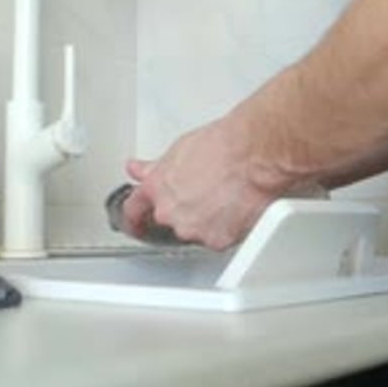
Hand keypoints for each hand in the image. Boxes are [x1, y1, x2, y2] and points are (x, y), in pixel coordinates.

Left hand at [122, 112, 294, 249]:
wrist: (253, 155)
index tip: (135, 219)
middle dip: (184, 209)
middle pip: (169, 219)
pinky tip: (236, 209)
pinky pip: (218, 239)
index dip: (135, 215)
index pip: (134, 208)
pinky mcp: (216, 240)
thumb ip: (156, 167)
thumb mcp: (180, 149)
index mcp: (157, 188)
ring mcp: (192, 228)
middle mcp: (169, 212)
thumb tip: (138, 168)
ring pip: (195, 230)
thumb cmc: (223, 145)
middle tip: (207, 192)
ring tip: (227, 196)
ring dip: (206, 219)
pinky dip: (227, 228)